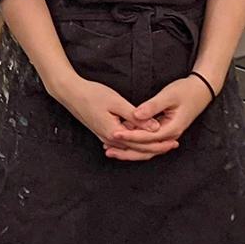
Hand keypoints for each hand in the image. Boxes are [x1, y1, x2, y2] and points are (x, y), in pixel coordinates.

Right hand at [47, 73, 174, 161]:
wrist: (70, 93)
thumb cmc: (92, 94)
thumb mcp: (116, 102)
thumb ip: (136, 117)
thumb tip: (155, 128)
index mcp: (114, 134)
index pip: (142, 145)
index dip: (159, 143)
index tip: (174, 140)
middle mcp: (110, 140)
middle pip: (138, 150)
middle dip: (157, 148)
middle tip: (174, 144)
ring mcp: (105, 138)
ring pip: (131, 148)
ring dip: (147, 146)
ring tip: (163, 143)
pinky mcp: (103, 133)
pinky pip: (123, 143)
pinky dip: (136, 143)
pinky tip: (143, 139)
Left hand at [108, 77, 213, 158]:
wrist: (200, 91)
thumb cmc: (185, 91)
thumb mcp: (168, 95)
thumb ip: (152, 106)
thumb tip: (136, 115)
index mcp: (172, 129)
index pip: (147, 138)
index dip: (130, 136)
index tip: (115, 133)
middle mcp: (170, 136)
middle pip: (146, 150)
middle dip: (126, 151)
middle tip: (107, 149)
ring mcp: (167, 136)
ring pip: (147, 150)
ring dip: (129, 151)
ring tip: (111, 150)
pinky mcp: (164, 132)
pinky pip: (148, 143)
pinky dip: (136, 144)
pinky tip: (122, 142)